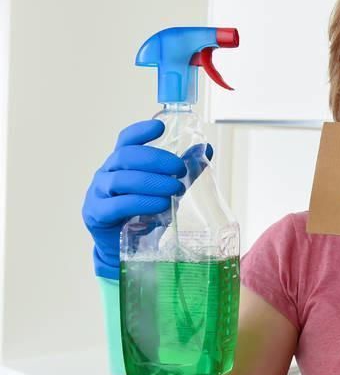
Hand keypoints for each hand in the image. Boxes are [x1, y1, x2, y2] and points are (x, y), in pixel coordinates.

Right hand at [82, 120, 211, 279]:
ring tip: (176, 189)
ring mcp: (98, 193)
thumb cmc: (144, 213)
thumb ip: (182, 170)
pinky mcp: (96, 214)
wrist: (123, 248)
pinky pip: (117, 205)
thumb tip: (208, 149)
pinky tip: (160, 205)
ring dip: (152, 182)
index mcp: (122, 163)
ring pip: (121, 180)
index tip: (160, 126)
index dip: (141, 131)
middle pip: (125, 156)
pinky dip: (141, 203)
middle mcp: (107, 173)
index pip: (126, 139)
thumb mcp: (165, 189)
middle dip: (155, 158)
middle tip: (179, 168)